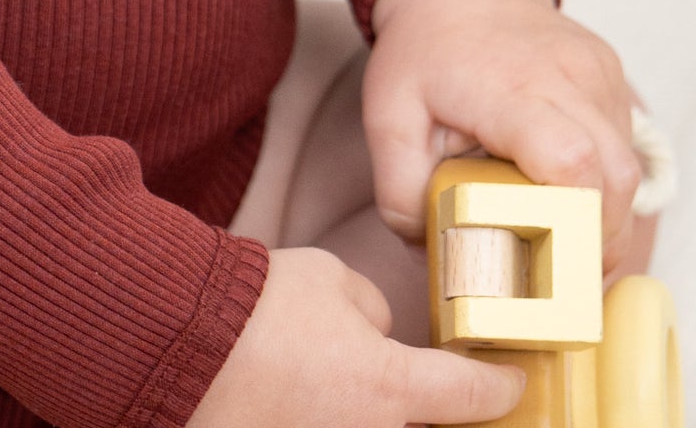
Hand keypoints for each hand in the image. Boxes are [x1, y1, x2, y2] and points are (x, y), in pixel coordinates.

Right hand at [187, 246, 524, 427]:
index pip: (472, 396)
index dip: (501, 387)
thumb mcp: (330, 281)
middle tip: (436, 394)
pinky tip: (307, 398)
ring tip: (352, 380)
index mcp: (391, 388)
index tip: (513, 382)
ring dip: (373, 408)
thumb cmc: (257, 308)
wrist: (182, 347)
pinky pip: (325, 426)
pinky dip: (326, 414)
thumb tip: (373, 331)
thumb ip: (370, 310)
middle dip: (434, 409)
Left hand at [363, 0, 649, 278]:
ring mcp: (597, 71)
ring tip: (559, 227)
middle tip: (557, 266)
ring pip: (628, 166)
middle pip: (615, 178)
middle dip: (595, 237)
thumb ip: (401, 192)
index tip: (549, 255)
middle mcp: (566, 74)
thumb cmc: (423, 50)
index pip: (570, 159)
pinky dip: (605, 177)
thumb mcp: (387, 116)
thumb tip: (435, 254)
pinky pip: (625, 141)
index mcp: (508, 87)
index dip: (572, 221)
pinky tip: (565, 180)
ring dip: (603, 211)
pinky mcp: (610, 73)